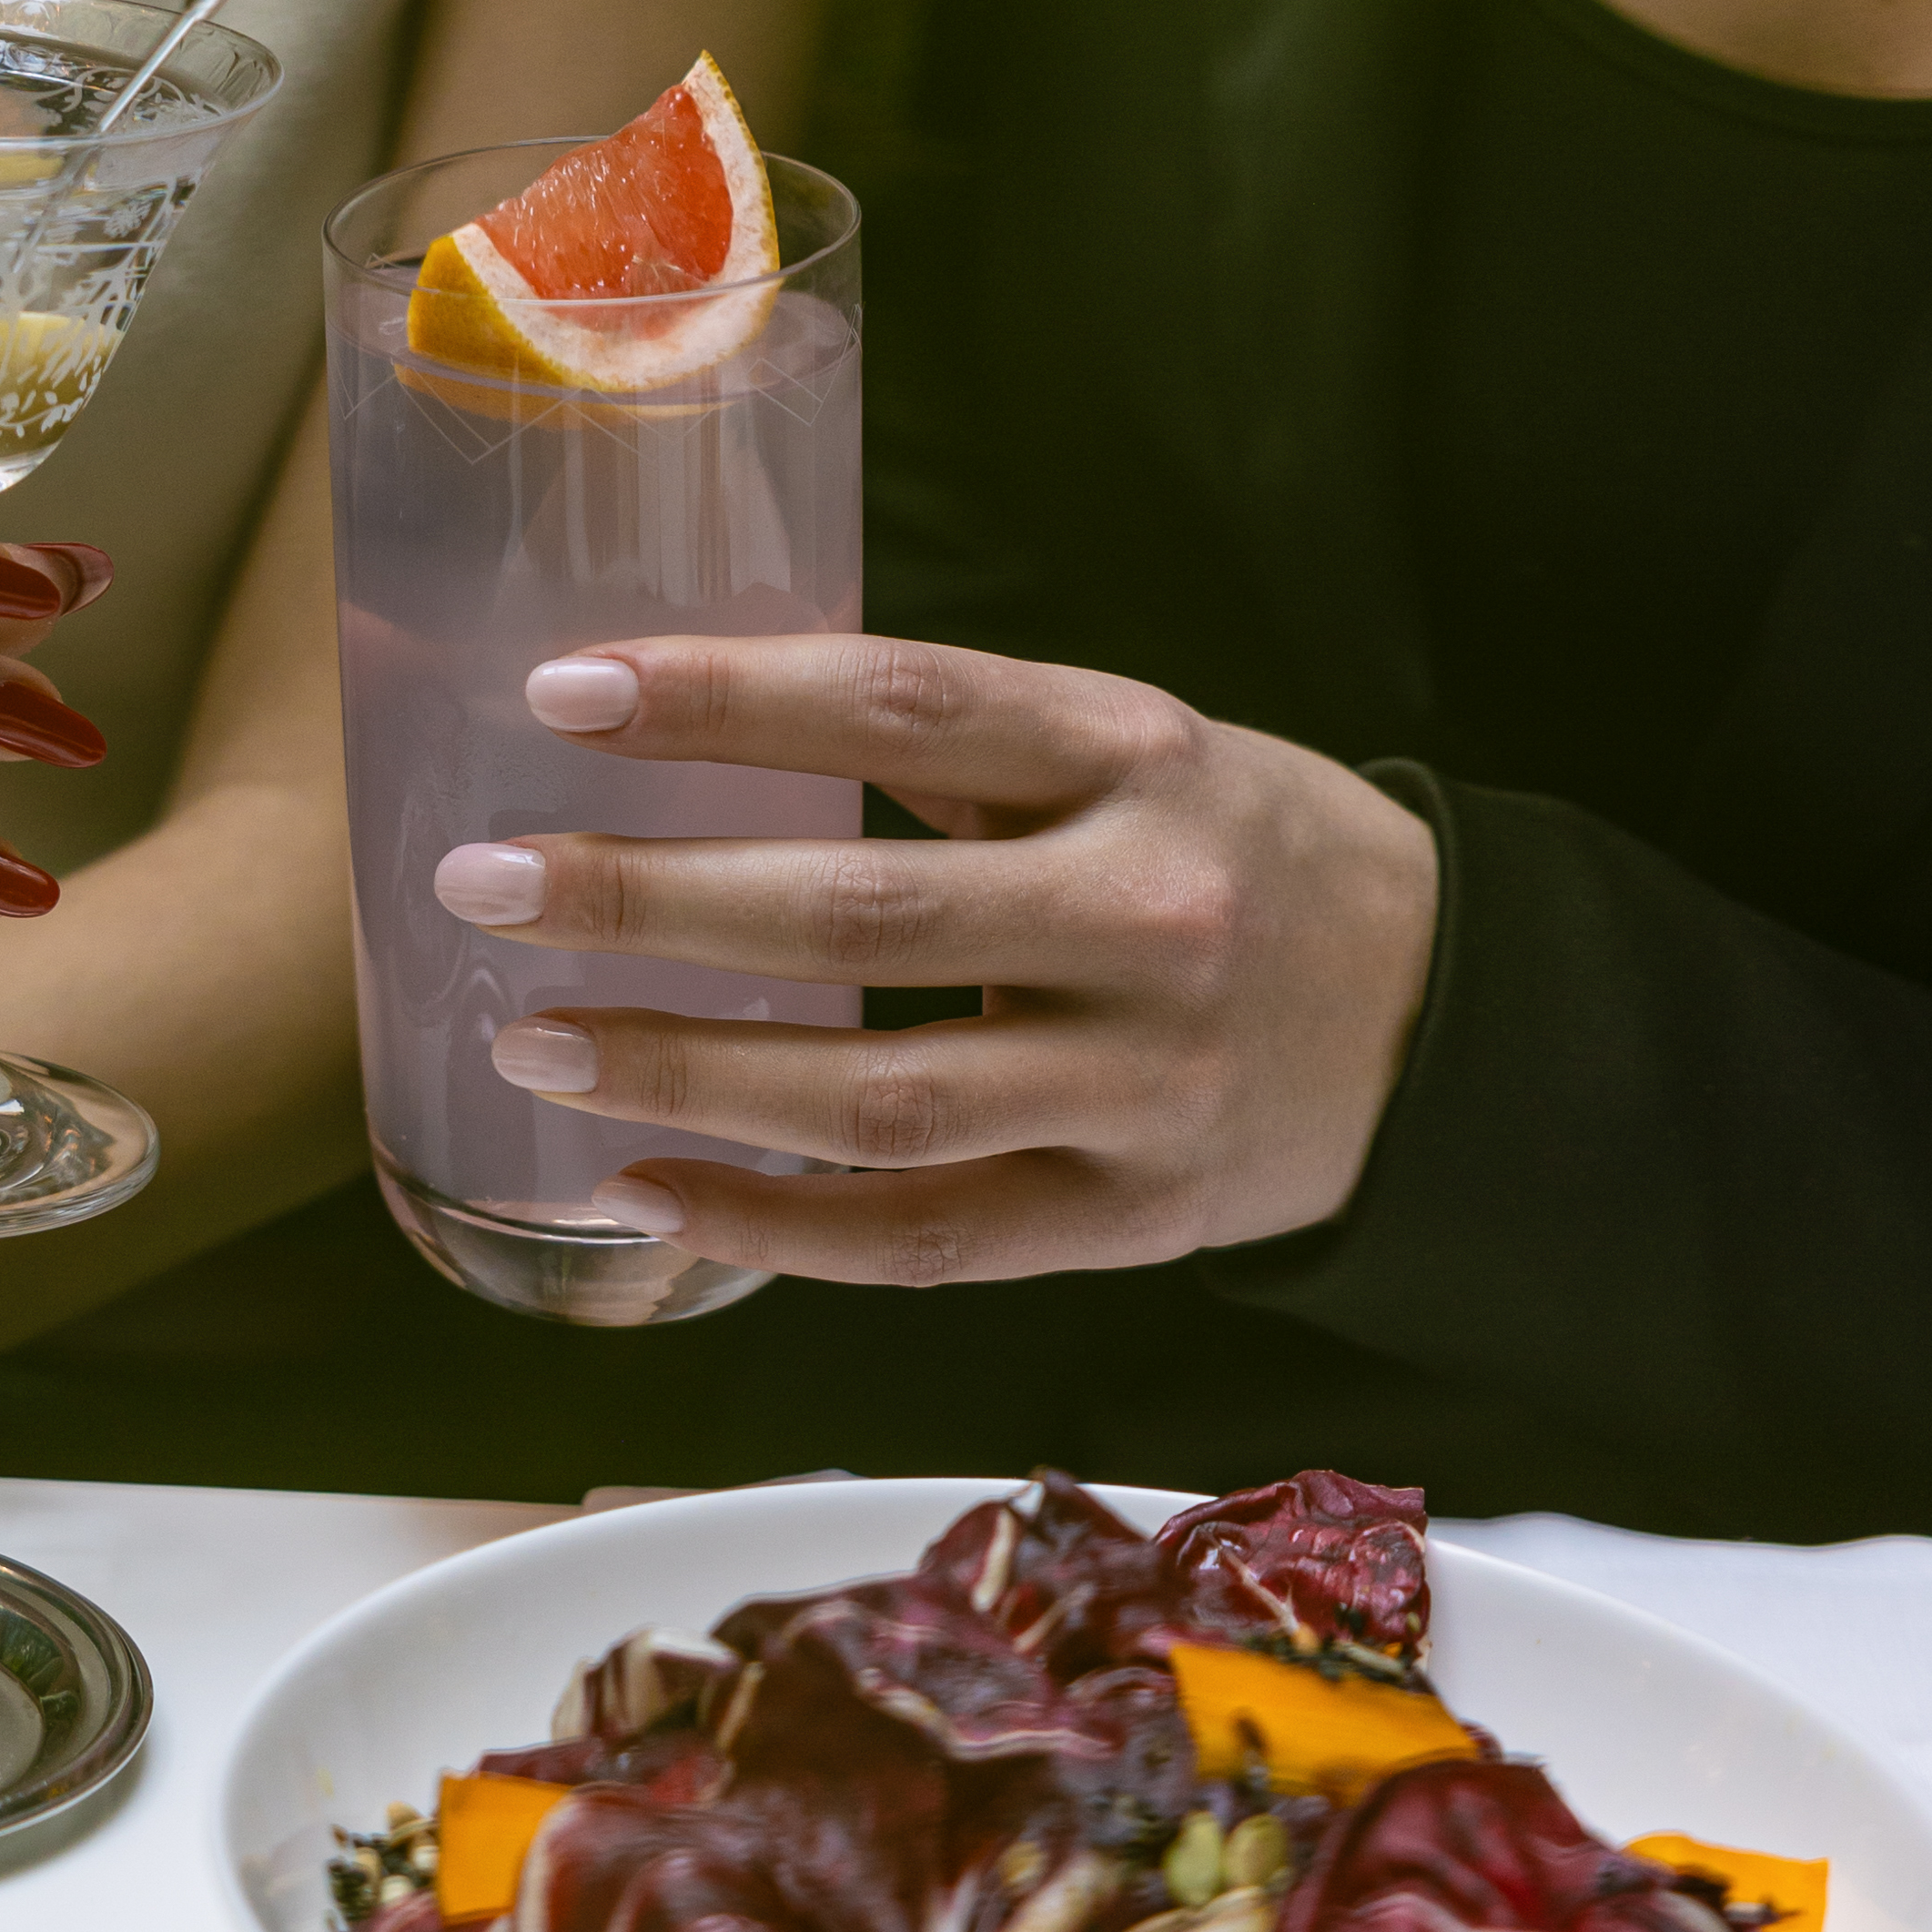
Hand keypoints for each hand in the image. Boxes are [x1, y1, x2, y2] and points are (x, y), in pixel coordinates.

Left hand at [432, 638, 1440, 1287]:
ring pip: (874, 1101)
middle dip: (648, 901)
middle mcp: (1146, 917)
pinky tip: (642, 1200)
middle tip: (486, 883)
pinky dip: (770, 1227)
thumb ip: (954, 745)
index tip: (562, 692)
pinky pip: (921, 1239)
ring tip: (532, 1046)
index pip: (903, 705)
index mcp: (1138, 756)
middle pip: (860, 917)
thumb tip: (689, 725)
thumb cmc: (1237, 856)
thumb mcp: (1132, 748)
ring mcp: (1143, 1087)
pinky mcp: (1130, 1221)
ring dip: (682, 1077)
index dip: (726, 697)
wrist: (1446, 1020)